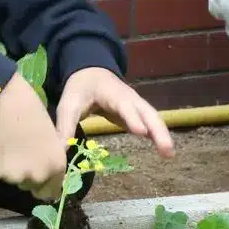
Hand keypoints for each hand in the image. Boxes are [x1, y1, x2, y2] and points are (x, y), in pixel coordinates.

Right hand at [0, 72, 66, 199]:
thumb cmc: (28, 105)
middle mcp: (35, 175)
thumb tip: (48, 164)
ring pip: (11, 177)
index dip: (44, 181)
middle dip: (25, 173)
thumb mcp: (49, 130)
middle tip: (18, 151)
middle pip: (29, 185)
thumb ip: (52, 153)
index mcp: (55, 164)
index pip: (51, 191)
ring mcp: (12, 176)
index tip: (36, 168)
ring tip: (4, 143)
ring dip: (9, 166)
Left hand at [55, 67, 174, 158]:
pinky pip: (151, 123)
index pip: (124, 106)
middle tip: (167, 149)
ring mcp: (136, 105)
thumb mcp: (68, 105)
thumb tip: (59, 155)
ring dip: (162, 134)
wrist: (91, 73)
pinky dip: (158, 134)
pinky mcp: (137, 114)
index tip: (140, 132)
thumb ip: (64, 128)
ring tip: (169, 154)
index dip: (132, 118)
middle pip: (147, 113)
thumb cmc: (80, 89)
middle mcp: (130, 98)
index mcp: (112, 93)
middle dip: (157, 130)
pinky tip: (165, 150)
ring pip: (153, 119)